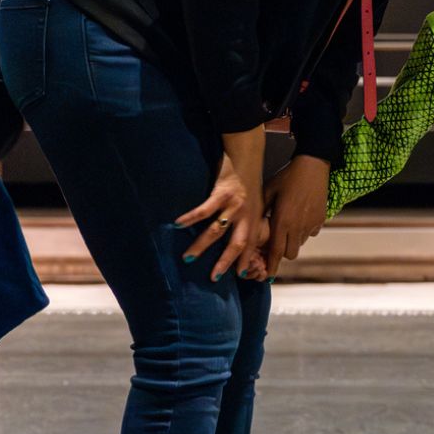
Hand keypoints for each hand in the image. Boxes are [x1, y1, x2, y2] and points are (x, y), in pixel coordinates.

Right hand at [176, 127, 266, 281]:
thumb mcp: (257, 204)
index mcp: (255, 219)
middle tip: (213, 278)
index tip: (241, 277)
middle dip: (226, 262)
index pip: (252, 246)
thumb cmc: (249, 182)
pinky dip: (191, 218)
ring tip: (188, 258)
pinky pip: (204, 209)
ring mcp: (234, 205)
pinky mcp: (222, 193)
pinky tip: (177, 224)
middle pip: (237, 244)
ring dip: (202, 245)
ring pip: (217, 230)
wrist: (248, 155)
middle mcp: (246, 215)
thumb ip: (249, 221)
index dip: (247, 261)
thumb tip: (239, 239)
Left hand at [262, 154, 330, 278]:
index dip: (271, 265)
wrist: (313, 166)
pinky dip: (304, 231)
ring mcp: (311, 224)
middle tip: (276, 244)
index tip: (268, 275)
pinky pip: (311, 233)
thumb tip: (252, 227)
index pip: (276, 251)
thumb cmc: (286, 177)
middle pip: (290, 253)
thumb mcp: (267, 193)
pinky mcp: (321, 219)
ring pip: (300, 243)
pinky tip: (299, 217)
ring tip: (287, 226)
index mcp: (282, 221)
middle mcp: (298, 226)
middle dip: (282, 253)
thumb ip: (260, 212)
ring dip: (292, 241)